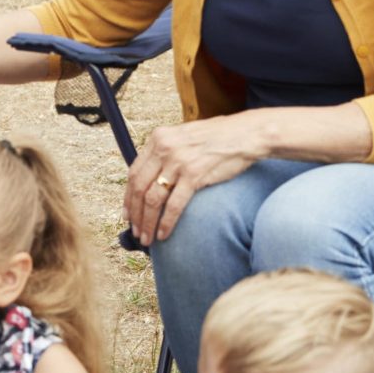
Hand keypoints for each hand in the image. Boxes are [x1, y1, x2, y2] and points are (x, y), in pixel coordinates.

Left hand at [126, 116, 265, 244]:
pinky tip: (164, 234)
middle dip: (135, 214)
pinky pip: (174, 205)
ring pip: (153, 199)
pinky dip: (166, 223)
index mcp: (158, 138)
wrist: (246, 134)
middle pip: (139, 188)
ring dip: (147, 222)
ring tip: (147, 238)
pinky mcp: (194, 175)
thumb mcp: (183, 137)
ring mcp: (178, 161)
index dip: (128, 197)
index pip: (134, 172)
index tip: (127, 214)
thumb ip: (166, 153)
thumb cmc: (218, 138)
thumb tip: (151, 179)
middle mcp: (164, 148)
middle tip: (135, 231)